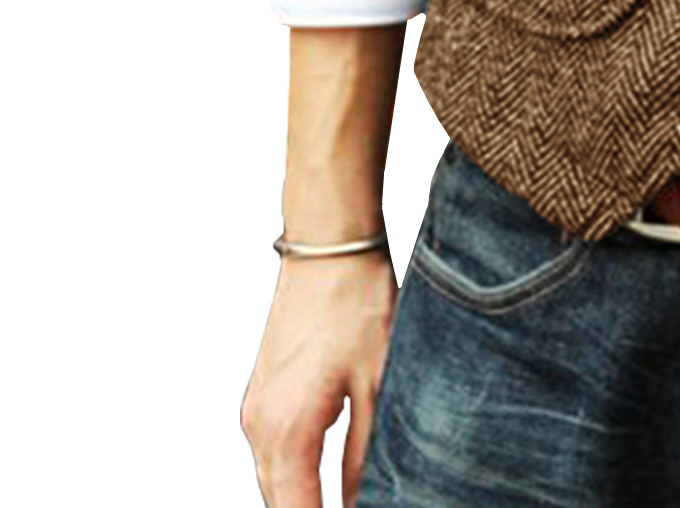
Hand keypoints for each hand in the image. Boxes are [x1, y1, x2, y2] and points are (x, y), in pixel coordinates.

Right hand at [240, 251, 398, 506]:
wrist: (328, 244)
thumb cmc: (356, 302)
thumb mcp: (379, 382)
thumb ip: (368, 453)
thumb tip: (366, 500)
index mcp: (287, 431)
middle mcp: (258, 427)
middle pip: (279, 505)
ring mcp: (254, 410)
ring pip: (273, 483)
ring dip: (301, 501)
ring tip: (347, 500)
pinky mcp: (261, 394)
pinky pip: (272, 455)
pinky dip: (294, 476)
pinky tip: (325, 477)